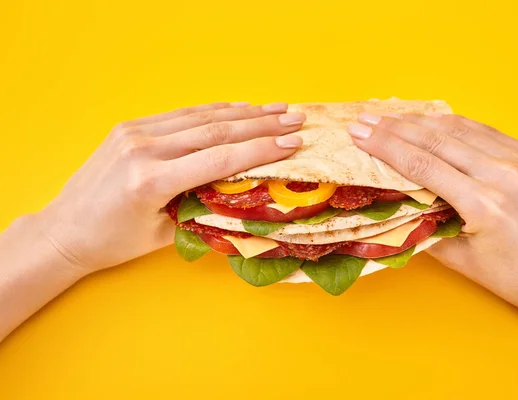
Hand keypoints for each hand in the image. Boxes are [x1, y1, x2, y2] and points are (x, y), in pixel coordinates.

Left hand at [37, 102, 305, 272]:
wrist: (65, 230)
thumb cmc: (113, 242)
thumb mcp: (164, 233)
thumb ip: (202, 207)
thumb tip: (243, 191)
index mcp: (151, 180)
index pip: (219, 159)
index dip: (260, 149)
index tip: (292, 143)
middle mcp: (143, 149)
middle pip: (216, 131)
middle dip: (261, 124)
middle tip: (295, 119)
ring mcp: (135, 133)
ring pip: (201, 117)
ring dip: (243, 113)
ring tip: (276, 109)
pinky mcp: (131, 127)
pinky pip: (181, 115)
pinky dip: (214, 112)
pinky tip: (238, 109)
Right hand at [348, 112, 517, 320]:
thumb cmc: (514, 278)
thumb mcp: (460, 258)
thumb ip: (425, 225)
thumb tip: (395, 201)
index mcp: (485, 204)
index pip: (422, 165)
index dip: (386, 146)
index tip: (360, 134)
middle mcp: (506, 174)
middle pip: (437, 140)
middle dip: (395, 127)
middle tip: (366, 118)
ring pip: (461, 128)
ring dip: (422, 120)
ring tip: (392, 115)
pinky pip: (485, 132)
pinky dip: (454, 125)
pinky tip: (432, 121)